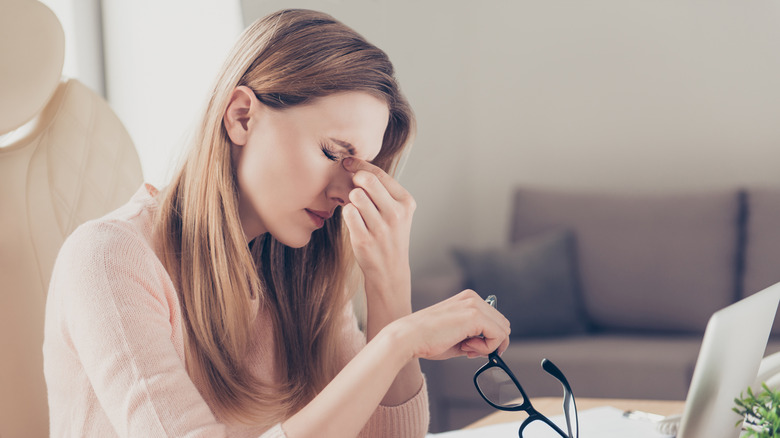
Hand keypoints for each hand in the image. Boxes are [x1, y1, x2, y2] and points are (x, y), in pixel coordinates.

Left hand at [341, 157, 414, 296]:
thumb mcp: (396, 212)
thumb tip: (355, 166)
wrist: (390, 270)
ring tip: (356, 209)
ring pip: (355, 195)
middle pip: (366, 180)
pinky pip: (347, 213)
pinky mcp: (364, 239)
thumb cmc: (389, 235)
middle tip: (352, 188)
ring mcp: (380, 227)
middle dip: (355, 181)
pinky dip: (347, 214)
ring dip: (351, 200)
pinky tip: (353, 221)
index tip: (347, 162)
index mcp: (406, 202)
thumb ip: (382, 191)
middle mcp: (396, 213)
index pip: (379, 174)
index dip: (359, 164)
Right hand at [393, 290, 511, 360]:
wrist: (409, 338)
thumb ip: (474, 337)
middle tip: (470, 351)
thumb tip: (492, 347)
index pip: (494, 319)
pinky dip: (487, 348)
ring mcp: (474, 305)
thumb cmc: (426, 339)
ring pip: (503, 330)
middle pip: (502, 324)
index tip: (471, 348)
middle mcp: (472, 298)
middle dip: (491, 342)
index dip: (488, 338)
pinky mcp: (475, 316)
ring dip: (488, 346)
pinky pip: (498, 336)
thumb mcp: (456, 335)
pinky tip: (467, 348)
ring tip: (466, 349)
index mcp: (467, 299)